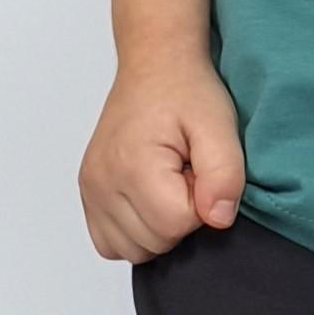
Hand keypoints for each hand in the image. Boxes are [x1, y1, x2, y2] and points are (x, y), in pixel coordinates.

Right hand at [78, 58, 245, 260]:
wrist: (156, 65)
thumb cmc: (186, 90)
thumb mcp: (219, 125)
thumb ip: (224, 175)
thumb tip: (218, 219)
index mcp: (133, 165)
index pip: (176, 225)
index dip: (200, 203)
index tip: (199, 170)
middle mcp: (102, 181)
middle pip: (154, 243)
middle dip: (180, 215)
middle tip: (186, 173)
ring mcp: (91, 189)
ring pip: (132, 250)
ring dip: (158, 226)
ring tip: (168, 183)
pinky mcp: (89, 193)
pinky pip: (110, 242)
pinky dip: (134, 231)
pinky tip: (150, 199)